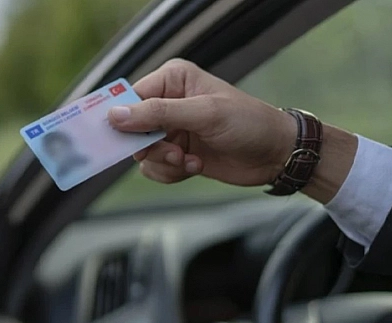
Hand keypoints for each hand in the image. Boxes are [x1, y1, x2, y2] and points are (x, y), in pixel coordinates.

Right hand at [108, 59, 298, 187]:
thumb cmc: (248, 123)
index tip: (122, 140)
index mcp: (172, 80)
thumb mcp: (203, 114)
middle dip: (150, 147)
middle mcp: (167, 102)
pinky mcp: (176, 153)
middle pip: (131, 129)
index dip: (123, 120)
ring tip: (189, 160)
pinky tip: (196, 166)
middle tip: (173, 153)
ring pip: (142, 153)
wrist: (276, 154)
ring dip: (164, 162)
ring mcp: (171, 130)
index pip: (130, 98)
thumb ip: (158, 113)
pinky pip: (154, 168)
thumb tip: (115, 115)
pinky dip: (171, 173)